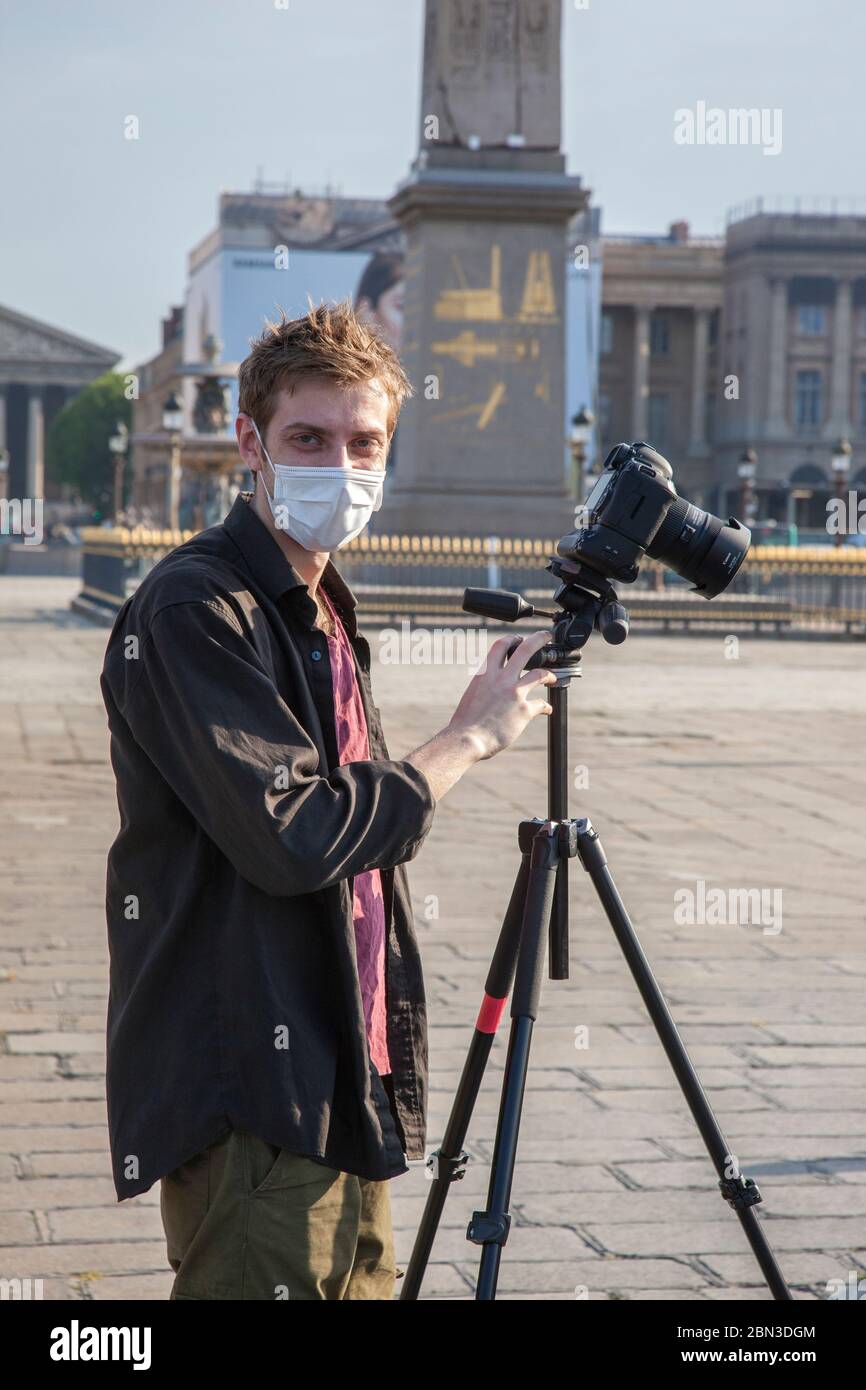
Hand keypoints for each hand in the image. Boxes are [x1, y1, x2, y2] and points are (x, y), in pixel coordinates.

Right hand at [447, 629, 556, 760]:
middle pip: (525, 650)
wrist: (467, 739)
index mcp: (485, 674)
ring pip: (539, 674)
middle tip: (546, 636)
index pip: (500, 646)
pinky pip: (541, 704)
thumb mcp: (472, 695)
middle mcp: (501, 679)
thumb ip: (485, 686)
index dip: (512, 639)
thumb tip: (490, 687)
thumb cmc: (465, 722)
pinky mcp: (524, 710)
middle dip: (538, 639)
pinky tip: (546, 709)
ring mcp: (514, 693)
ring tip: (552, 677)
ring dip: (549, 674)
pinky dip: (545, 707)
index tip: (519, 640)